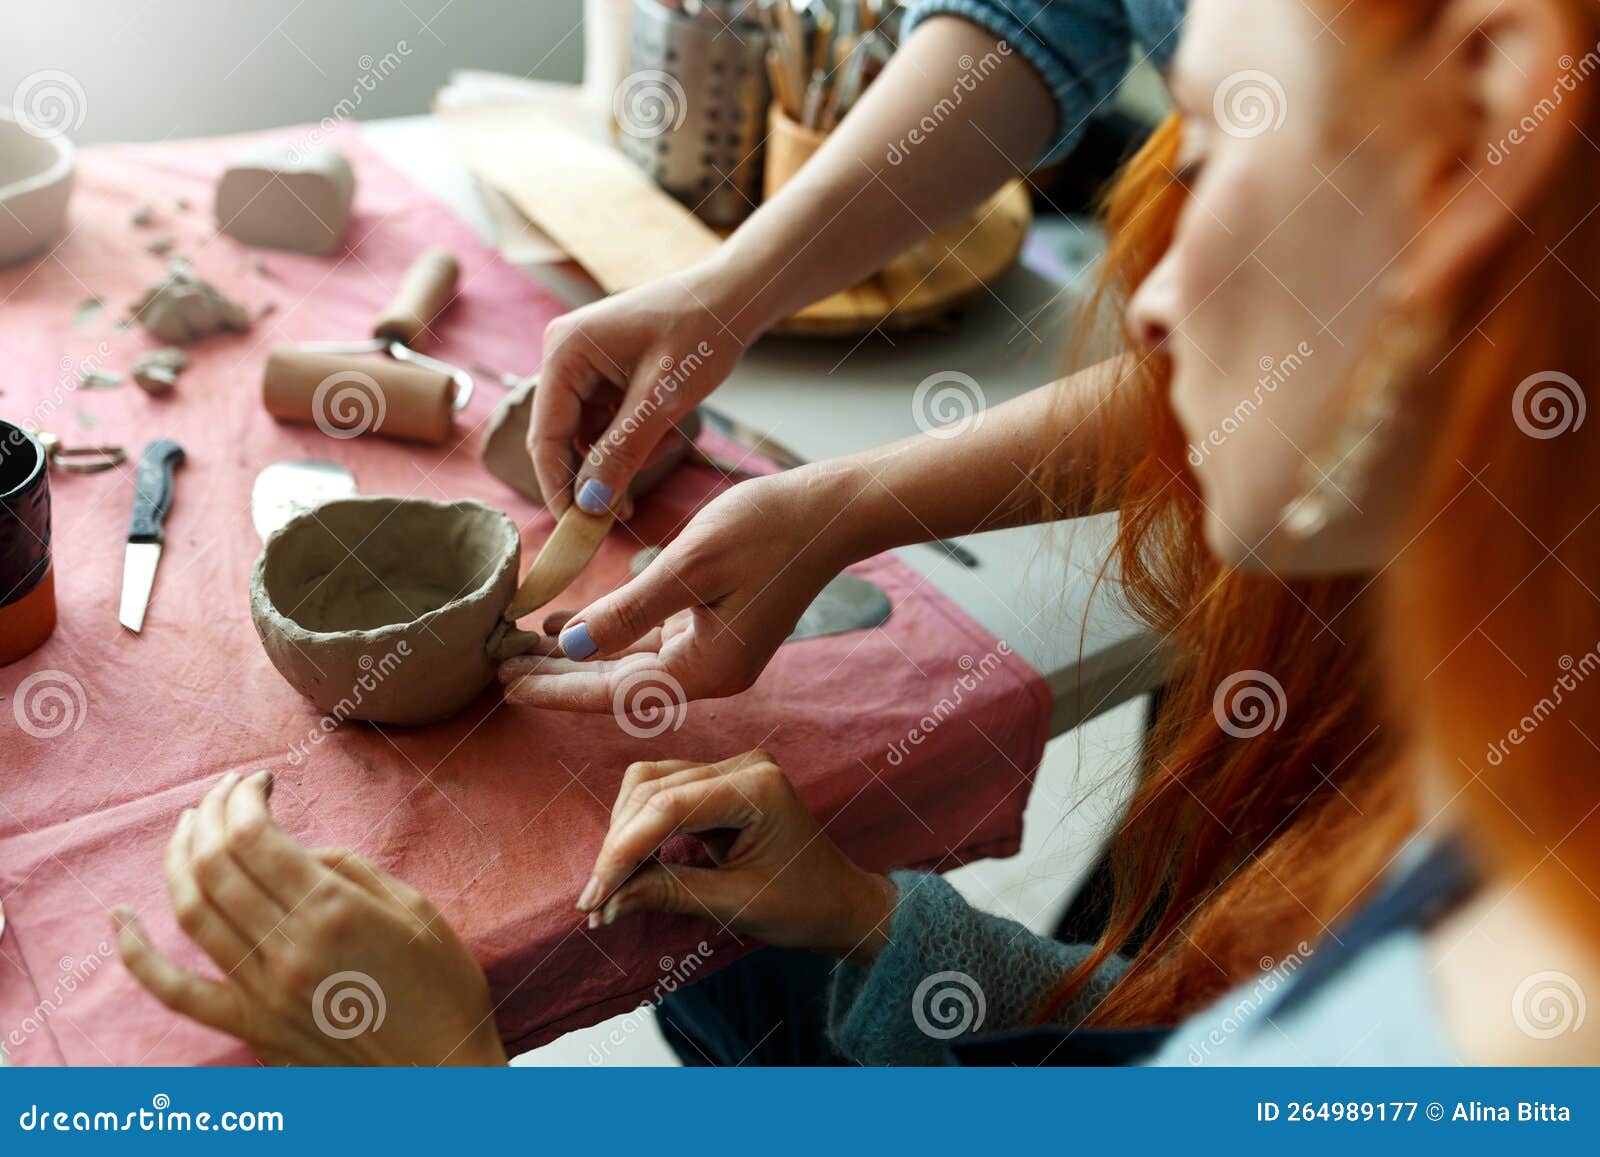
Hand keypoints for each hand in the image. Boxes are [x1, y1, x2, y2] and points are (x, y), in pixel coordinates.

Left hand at [113, 770, 506, 1065]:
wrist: (440, 1078)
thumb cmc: (442, 989)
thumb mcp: (416, 910)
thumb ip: (351, 871)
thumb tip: (300, 852)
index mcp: (332, 912)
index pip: (254, 837)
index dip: (244, 798)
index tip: (258, 781)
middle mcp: (287, 949)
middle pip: (216, 866)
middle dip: (211, 814)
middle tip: (224, 792)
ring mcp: (261, 992)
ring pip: (191, 912)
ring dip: (180, 859)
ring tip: (187, 826)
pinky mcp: (251, 1026)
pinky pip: (175, 991)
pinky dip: (137, 954)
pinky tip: (119, 919)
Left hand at [497, 466, 857, 710]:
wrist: (828, 512)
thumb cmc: (765, 529)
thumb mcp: (690, 563)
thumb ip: (631, 609)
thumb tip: (575, 645)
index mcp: (707, 668)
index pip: (614, 692)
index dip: (556, 688)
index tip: (505, 684)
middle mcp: (711, 672)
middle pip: (618, 685)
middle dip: (558, 675)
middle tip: (497, 665)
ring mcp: (716, 654)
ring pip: (631, 665)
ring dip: (579, 655)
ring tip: (520, 644)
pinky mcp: (718, 631)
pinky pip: (651, 644)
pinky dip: (610, 634)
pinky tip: (570, 625)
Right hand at [531, 261, 752, 518]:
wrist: (733, 299)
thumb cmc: (702, 335)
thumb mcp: (662, 402)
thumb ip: (622, 453)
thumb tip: (590, 504)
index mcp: (565, 352)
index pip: (547, 435)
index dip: (560, 486)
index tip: (578, 530)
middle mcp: (563, 355)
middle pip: (563, 438)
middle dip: (597, 473)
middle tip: (626, 511)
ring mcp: (582, 362)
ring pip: (588, 435)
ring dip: (623, 455)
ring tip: (668, 443)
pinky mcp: (603, 371)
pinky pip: (606, 421)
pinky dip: (632, 437)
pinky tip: (665, 431)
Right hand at [577, 751, 896, 964]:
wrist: (842, 904)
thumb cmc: (804, 906)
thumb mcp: (735, 904)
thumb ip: (668, 894)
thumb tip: (605, 903)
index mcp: (756, 787)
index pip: (669, 806)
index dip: (624, 850)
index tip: (594, 896)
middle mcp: (743, 765)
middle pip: (652, 788)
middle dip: (619, 845)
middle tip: (596, 901)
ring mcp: (731, 770)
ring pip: (650, 787)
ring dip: (623, 835)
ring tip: (609, 889)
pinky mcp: (720, 785)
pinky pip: (664, 796)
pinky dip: (641, 831)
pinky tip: (629, 869)